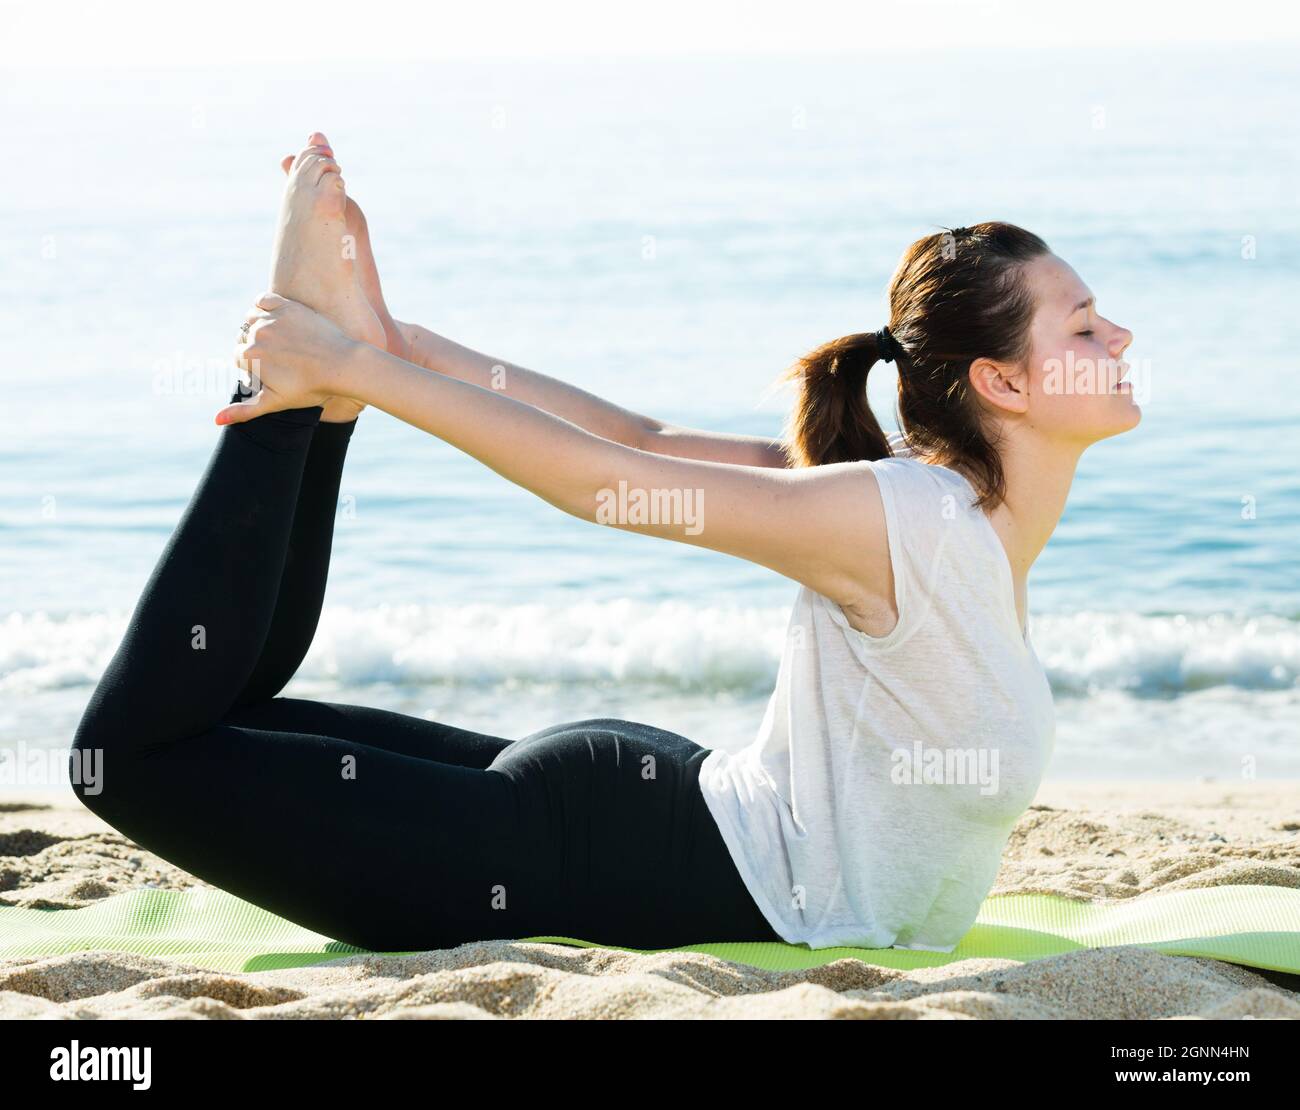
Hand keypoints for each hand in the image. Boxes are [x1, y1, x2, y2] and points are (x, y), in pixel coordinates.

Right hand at [216, 292, 357, 425]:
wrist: (343, 365)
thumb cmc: (311, 387)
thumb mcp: (276, 401)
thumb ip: (245, 410)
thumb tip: (215, 420)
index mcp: (250, 357)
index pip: (238, 359)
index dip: (253, 367)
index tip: (272, 372)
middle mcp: (256, 334)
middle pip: (243, 339)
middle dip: (255, 348)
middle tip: (280, 358)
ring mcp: (272, 318)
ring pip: (250, 319)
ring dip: (257, 327)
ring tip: (279, 341)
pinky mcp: (287, 305)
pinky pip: (262, 300)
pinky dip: (262, 306)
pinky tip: (275, 318)